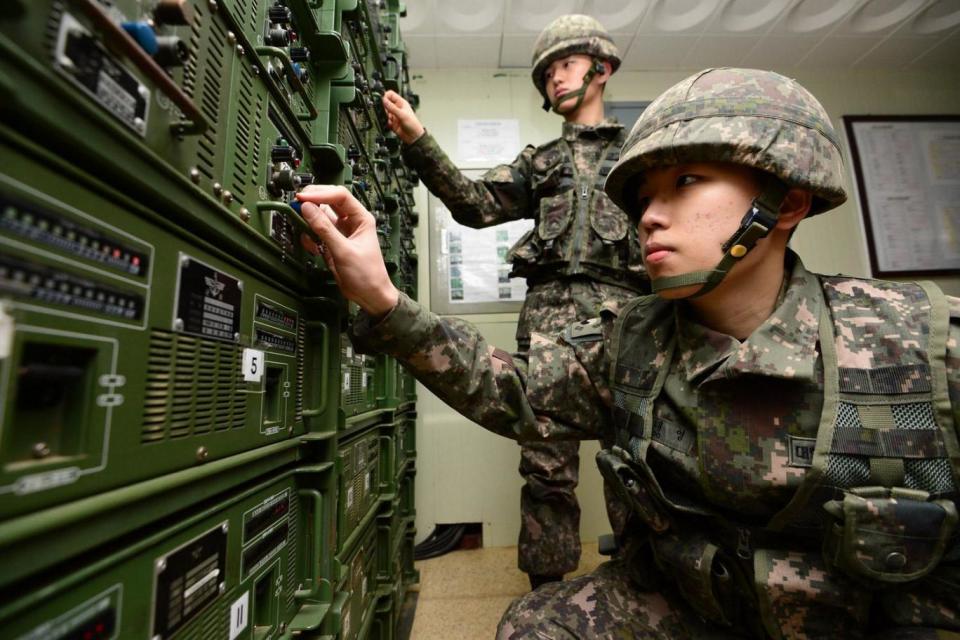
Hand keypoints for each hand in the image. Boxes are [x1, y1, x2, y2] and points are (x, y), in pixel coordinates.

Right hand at [297, 185, 398, 316]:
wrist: (369, 295)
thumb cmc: (368, 274)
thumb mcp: (344, 251)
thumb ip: (324, 229)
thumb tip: (308, 209)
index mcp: (361, 218)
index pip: (340, 195)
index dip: (321, 194)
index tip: (303, 198)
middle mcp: (350, 222)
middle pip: (328, 201)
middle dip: (312, 202)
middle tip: (297, 203)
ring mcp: (340, 232)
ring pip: (320, 216)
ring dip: (309, 220)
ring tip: (302, 225)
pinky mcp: (332, 243)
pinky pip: (316, 232)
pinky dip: (310, 236)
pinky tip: (311, 244)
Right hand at [382, 90, 424, 143]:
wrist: (413, 137)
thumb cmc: (413, 124)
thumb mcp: (402, 114)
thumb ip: (392, 107)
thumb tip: (384, 100)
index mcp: (401, 103)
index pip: (390, 95)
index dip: (385, 96)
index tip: (382, 101)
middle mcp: (397, 108)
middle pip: (386, 103)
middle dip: (384, 107)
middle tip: (386, 112)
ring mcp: (394, 115)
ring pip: (384, 112)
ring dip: (385, 116)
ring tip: (389, 119)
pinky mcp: (392, 122)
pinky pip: (385, 120)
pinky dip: (386, 122)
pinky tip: (390, 124)